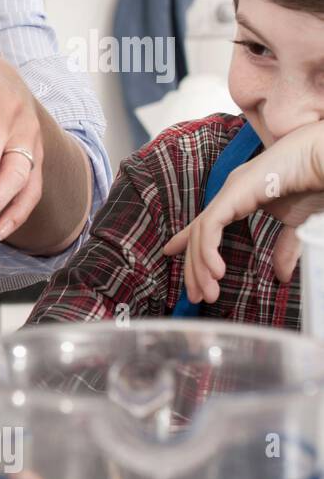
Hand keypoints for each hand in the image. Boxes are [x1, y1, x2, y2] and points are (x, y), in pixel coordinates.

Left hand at [162, 121, 323, 302]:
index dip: (186, 239)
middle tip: (197, 296)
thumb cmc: (316, 182)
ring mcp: (231, 190)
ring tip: (206, 292)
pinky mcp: (235, 191)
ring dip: (200, 265)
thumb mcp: (297, 224)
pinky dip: (208, 250)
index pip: (206, 221)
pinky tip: (215, 271)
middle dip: (194, 267)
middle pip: (199, 233)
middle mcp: (230, 192)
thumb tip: (281, 275)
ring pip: (200, 232)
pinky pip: (210, 225)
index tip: (169, 253)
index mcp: (241, 196)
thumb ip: (285, 248)